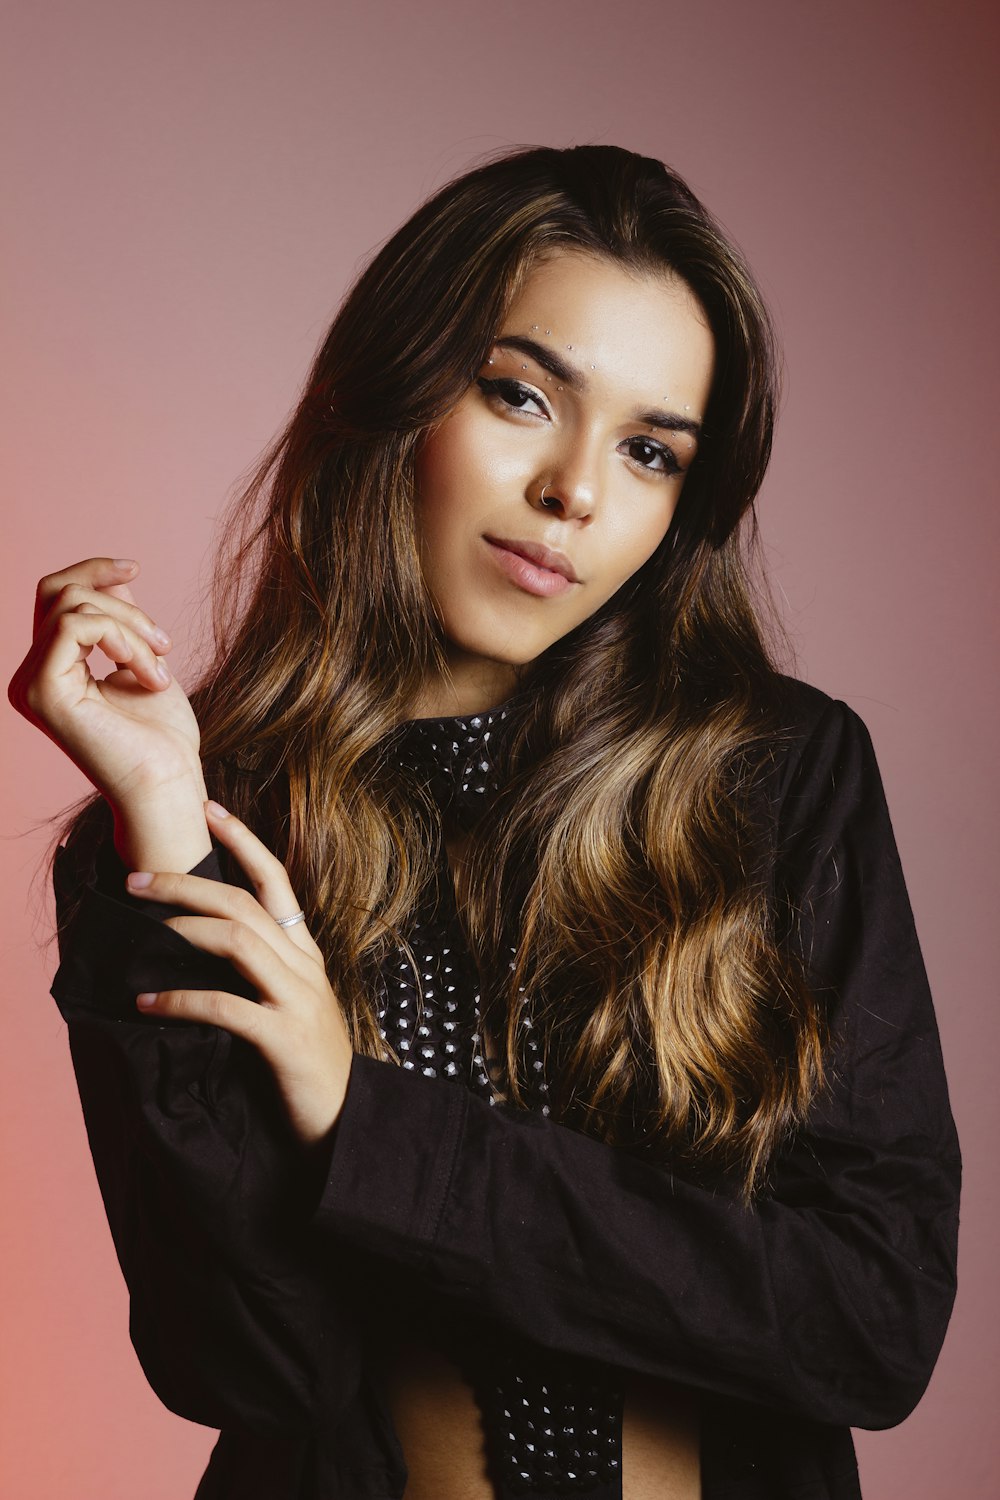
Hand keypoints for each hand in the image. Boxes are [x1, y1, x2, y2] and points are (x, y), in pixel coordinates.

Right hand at [8, 557, 202, 804]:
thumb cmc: (161, 739)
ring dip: (131, 627)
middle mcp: (32, 677)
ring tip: (160, 665)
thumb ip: (118, 622)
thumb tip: (112, 576)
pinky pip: (73, 627)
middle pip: (57, 592)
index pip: (55, 598)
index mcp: (51, 671)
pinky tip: (149, 674)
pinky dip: (122, 639)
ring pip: (71, 606)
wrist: (166, 785)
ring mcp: (33, 685)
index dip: (93, 572)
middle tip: (164, 643)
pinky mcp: (43, 691)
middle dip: (120, 601)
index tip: (135, 568)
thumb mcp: (140, 662)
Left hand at [127, 802, 353, 1146]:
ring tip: (142, 927)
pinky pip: (224, 1006)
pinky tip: (147, 1004)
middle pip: (243, 901)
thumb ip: (262, 969)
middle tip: (137, 876)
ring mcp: (297, 999)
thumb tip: (204, 939)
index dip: (244, 839)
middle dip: (186, 882)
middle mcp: (304, 966)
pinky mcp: (283, 1038)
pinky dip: (180, 1000)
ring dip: (182, 927)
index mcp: (305, 952)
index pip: (275, 879)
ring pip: (237, 939)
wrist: (346, 1122)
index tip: (209, 808)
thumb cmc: (306, 1065)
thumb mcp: (291, 1003)